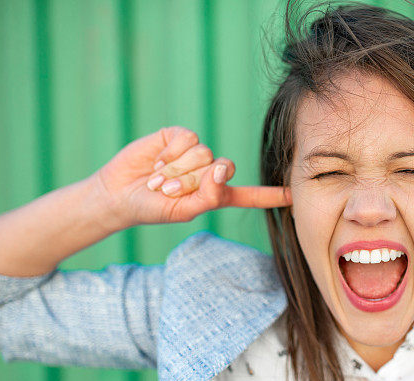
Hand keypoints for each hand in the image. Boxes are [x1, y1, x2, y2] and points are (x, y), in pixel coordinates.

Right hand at [90, 126, 290, 227]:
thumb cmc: (152, 208)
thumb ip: (208, 195)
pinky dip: (170, 153)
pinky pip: (189, 139)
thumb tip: (221, 168)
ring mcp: (196, 153)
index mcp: (217, 195)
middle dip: (191, 182)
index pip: (251, 195)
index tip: (294, 197)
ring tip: (158, 178)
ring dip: (176, 169)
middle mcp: (211, 172)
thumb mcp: (182, 210)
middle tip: (167, 191)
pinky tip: (156, 161)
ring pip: (204, 154)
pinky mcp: (179, 137)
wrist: (119, 193)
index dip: (272, 195)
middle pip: (222, 168)